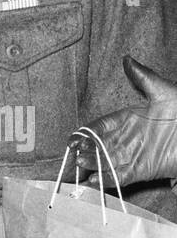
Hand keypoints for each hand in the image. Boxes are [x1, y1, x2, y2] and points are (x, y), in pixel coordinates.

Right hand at [73, 56, 176, 185]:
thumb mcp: (165, 92)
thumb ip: (143, 77)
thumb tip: (127, 59)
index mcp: (128, 119)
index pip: (99, 126)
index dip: (85, 133)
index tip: (74, 139)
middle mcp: (126, 138)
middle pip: (97, 147)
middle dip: (83, 152)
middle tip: (73, 155)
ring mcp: (133, 155)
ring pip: (105, 162)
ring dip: (91, 165)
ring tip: (81, 165)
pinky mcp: (142, 171)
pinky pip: (120, 176)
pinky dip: (107, 179)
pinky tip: (95, 179)